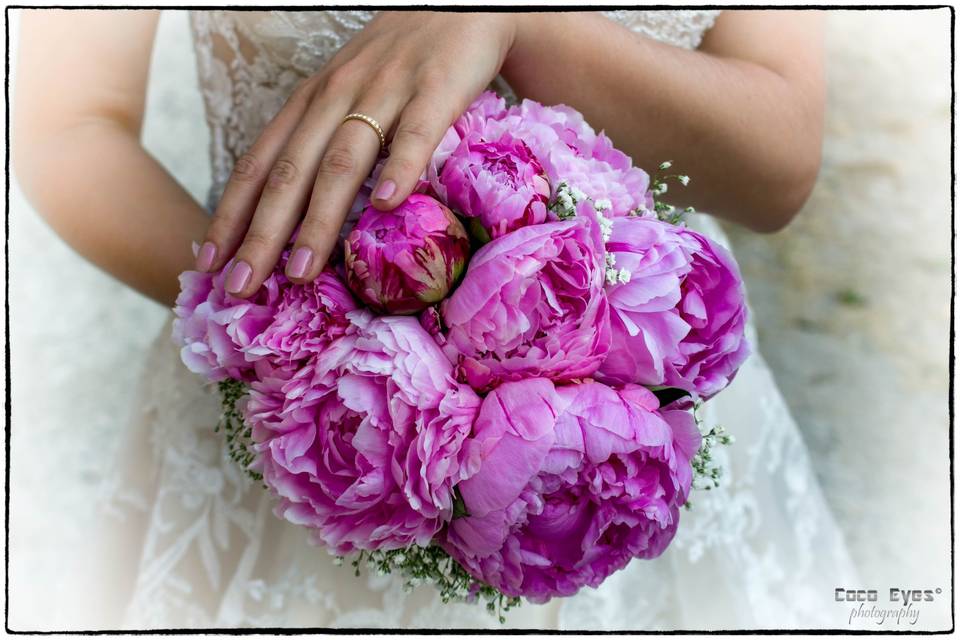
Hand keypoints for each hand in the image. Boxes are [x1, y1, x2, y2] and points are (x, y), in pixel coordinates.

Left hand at [194, 11, 517, 296]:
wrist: (458, 4)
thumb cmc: (399, 58)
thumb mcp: (346, 90)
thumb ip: (322, 138)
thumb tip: (296, 210)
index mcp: (311, 101)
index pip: (259, 162)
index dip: (232, 213)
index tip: (210, 262)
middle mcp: (337, 96)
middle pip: (291, 172)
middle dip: (262, 234)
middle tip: (243, 287)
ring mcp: (386, 91)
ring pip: (343, 162)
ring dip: (319, 220)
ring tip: (303, 271)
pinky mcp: (436, 88)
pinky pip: (417, 133)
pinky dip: (400, 169)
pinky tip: (388, 208)